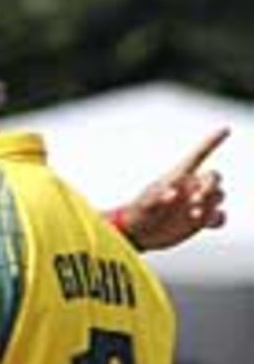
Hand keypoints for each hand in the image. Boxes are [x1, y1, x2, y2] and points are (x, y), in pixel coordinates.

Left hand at [116, 128, 227, 250]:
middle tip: (196, 200)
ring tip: (194, 214)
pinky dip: (217, 219)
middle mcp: (191, 187)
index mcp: (178, 176)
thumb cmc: (138, 213)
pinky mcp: (201, 221)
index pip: (198, 155)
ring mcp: (198, 203)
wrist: (139, 234)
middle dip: (210, 185)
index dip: (212, 142)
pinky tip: (208, 223)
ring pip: (218, 196)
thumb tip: (173, 194)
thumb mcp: (143, 205)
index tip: (225, 130)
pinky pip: (218, 217)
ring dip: (211, 203)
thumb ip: (156, 198)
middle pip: (213, 177)